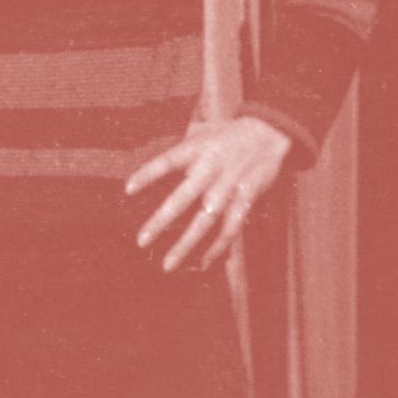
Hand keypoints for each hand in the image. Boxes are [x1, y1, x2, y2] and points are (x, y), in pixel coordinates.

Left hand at [125, 113, 293, 272]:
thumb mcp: (201, 133)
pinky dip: (217, 247)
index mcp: (196, 150)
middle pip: (182, 198)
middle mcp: (210, 169)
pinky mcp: (246, 199)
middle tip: (141, 241)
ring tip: (168, 264)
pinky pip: (230, 227)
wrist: (269, 132)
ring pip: (205, 220)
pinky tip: (203, 263)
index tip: (128, 189)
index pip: (167, 162)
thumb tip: (153, 164)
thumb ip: (180, 151)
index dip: (147, 174)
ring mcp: (228, 186)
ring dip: (186, 244)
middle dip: (161, 221)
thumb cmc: (228, 135)